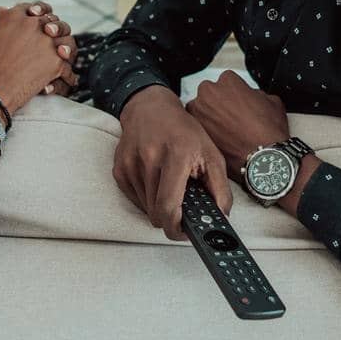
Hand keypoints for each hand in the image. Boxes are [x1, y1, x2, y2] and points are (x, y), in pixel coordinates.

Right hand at [0, 3, 75, 114]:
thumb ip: (0, 23)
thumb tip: (3, 11)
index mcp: (14, 17)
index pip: (32, 8)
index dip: (37, 14)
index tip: (38, 21)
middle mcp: (32, 24)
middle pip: (52, 20)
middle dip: (54, 28)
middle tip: (51, 38)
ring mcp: (46, 42)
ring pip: (65, 39)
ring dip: (66, 48)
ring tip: (62, 56)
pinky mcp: (56, 61)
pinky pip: (67, 66)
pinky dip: (67, 74)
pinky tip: (65, 78)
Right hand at [114, 85, 232, 239]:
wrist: (150, 108)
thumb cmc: (183, 131)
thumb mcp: (211, 154)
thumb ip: (220, 189)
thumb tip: (221, 218)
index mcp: (176, 155)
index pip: (168, 205)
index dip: (175, 227)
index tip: (183, 231)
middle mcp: (149, 158)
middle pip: (155, 213)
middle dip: (170, 217)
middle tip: (182, 208)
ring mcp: (130, 164)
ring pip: (145, 209)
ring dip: (158, 206)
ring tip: (168, 185)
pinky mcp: (119, 169)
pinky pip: (135, 200)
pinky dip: (147, 198)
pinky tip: (155, 179)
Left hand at [185, 71, 288, 175]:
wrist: (262, 158)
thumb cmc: (268, 131)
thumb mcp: (272, 102)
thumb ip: (256, 93)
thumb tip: (252, 96)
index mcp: (228, 80)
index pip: (227, 82)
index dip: (235, 94)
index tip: (238, 104)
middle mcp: (209, 91)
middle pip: (210, 93)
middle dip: (218, 103)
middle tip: (231, 117)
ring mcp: (199, 110)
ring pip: (200, 109)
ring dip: (209, 117)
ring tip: (225, 131)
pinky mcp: (195, 130)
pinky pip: (197, 127)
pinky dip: (206, 131)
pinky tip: (220, 140)